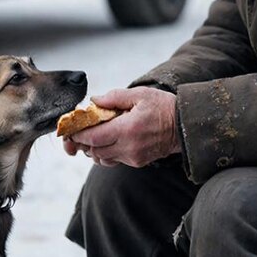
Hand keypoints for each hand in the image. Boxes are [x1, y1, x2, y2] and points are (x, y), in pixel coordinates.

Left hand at [63, 87, 180, 167]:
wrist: (185, 126)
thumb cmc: (163, 107)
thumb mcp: (140, 94)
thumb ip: (114, 97)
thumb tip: (93, 101)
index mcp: (127, 129)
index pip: (93, 137)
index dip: (79, 134)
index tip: (71, 127)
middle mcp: (128, 147)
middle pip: (94, 150)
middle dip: (84, 142)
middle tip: (78, 131)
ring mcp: (133, 157)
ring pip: (102, 158)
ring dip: (95, 148)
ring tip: (94, 135)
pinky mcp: (137, 162)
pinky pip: (114, 160)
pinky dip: (107, 152)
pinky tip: (109, 140)